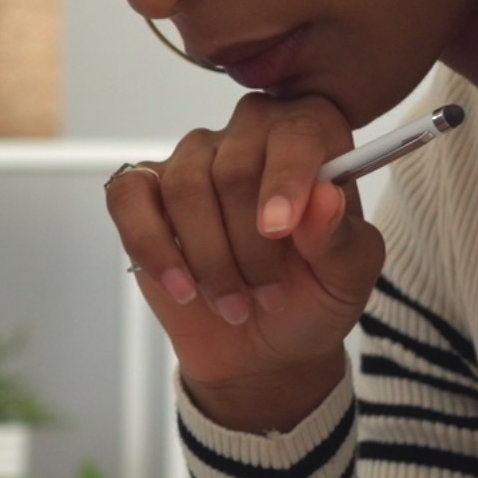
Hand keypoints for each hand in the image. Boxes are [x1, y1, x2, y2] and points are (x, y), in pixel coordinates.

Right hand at [108, 93, 385, 432]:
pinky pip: (130, 197)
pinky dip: (153, 247)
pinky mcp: (145, 191)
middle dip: (250, 246)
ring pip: (185, 188)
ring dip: (209, 259)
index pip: (297, 133)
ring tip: (234, 303)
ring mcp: (193, 160)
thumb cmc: (310, 298)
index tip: (279, 229)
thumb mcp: (347, 279)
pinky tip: (181, 286)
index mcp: (311, 140)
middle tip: (269, 294)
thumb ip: (341, 238)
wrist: (262, 345)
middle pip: (233, 169)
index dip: (286, 179)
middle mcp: (249, 136)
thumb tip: (324, 198)